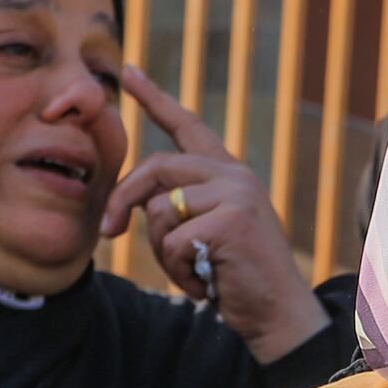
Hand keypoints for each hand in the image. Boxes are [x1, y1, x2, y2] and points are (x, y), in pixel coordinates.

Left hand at [107, 68, 330, 364]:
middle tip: (107, 231)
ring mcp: (236, 195)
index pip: (187, 127)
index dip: (155, 99)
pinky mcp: (230, 221)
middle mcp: (235, 176)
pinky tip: (206, 284)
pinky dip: (178, 271)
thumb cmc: (240, 280)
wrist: (280, 315)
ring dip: (164, 253)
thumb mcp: (208, 233)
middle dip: (124, 200)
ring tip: (195, 272)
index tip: (128, 72)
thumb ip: (182, 205)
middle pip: (156, 168)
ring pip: (161, 211)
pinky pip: (171, 241)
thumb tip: (138, 202)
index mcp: (230, 174)